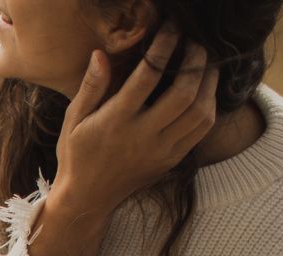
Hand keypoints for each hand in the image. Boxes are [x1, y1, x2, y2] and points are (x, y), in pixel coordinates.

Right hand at [55, 22, 219, 213]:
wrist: (86, 200)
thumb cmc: (76, 156)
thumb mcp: (73, 121)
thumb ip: (90, 87)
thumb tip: (101, 54)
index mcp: (115, 122)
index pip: (148, 76)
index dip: (164, 46)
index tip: (171, 29)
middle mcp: (141, 137)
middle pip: (184, 93)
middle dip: (196, 61)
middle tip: (196, 44)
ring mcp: (159, 151)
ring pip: (199, 112)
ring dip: (209, 82)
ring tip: (205, 64)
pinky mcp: (170, 160)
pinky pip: (201, 130)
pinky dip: (209, 106)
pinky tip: (203, 91)